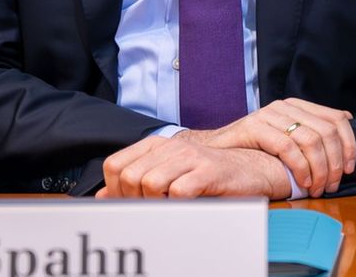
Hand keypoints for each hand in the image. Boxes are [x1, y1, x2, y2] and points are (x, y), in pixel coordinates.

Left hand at [97, 136, 288, 198]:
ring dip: (156, 203)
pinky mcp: (208, 170)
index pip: (115, 165)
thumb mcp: (170, 176)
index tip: (131, 203)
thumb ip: (137, 184)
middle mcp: (172, 145)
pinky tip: (188, 205)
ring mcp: (191, 156)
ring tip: (171, 207)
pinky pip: (179, 192)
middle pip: (129, 177)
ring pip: (150, 183)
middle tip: (152, 209)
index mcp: (158, 145)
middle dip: (134, 200)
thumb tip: (101, 197)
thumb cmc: (211, 176)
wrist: (255, 169)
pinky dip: (178, 205)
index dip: (115, 190)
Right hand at [178, 98, 355, 195]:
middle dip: (335, 162)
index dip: (349, 144)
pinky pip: (287, 147)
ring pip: (310, 140)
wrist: (214, 151)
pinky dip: (300, 168)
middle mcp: (286, 106)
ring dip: (319, 169)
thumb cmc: (254, 149)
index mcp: (298, 106)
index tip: (350, 168)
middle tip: (332, 185)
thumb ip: (313, 129)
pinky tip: (302, 183)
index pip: (336, 119)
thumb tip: (347, 118)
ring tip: (317, 188)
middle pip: (326, 132)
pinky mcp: (254, 127)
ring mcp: (269, 114)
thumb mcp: (287, 137)